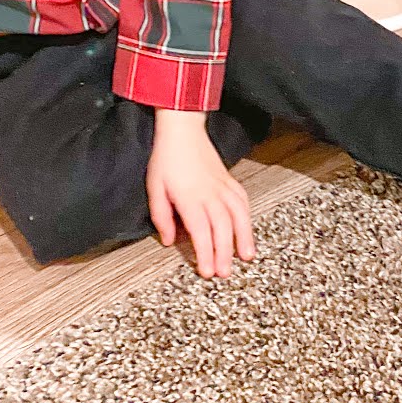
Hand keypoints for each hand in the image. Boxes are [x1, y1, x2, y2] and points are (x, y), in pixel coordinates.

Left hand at [146, 110, 254, 278]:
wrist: (182, 129)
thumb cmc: (166, 158)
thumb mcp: (154, 187)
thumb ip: (161, 216)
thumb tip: (168, 240)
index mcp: (189, 197)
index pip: (200, 231)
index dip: (205, 253)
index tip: (207, 272)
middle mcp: (209, 193)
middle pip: (222, 228)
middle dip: (225, 253)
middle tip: (225, 273)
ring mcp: (222, 186)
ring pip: (238, 215)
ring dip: (243, 237)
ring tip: (246, 256)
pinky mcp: (229, 180)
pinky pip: (242, 200)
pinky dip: (247, 216)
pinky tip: (247, 228)